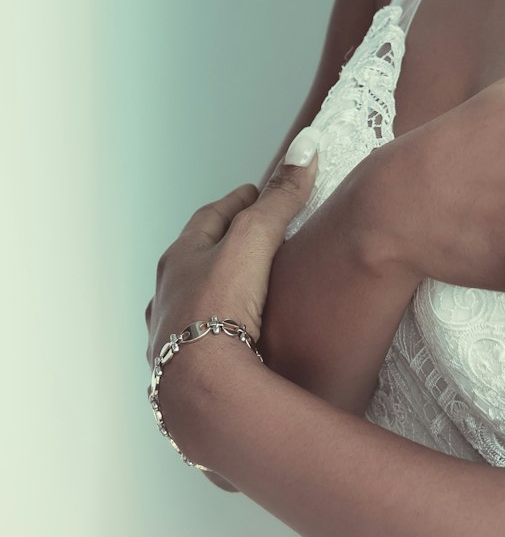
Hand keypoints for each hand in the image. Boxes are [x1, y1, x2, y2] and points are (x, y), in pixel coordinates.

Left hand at [145, 157, 316, 370]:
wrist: (201, 392)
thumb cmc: (221, 310)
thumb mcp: (255, 240)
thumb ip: (281, 197)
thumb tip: (305, 144)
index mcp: (180, 259)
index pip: (210, 217)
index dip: (238, 201)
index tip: (256, 192)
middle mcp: (168, 296)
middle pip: (198, 260)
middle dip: (223, 245)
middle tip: (254, 236)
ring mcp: (171, 337)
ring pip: (193, 303)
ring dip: (215, 292)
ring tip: (243, 290)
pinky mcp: (183, 375)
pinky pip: (200, 343)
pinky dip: (217, 333)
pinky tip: (234, 343)